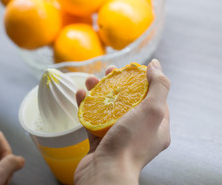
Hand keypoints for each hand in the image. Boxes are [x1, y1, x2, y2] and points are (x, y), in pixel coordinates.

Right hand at [74, 59, 170, 184]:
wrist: (106, 174)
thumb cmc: (131, 144)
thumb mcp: (152, 111)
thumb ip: (158, 86)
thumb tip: (157, 65)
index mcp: (156, 128)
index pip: (152, 99)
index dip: (142, 81)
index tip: (130, 69)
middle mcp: (138, 133)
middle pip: (128, 102)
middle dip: (117, 84)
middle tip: (108, 72)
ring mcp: (118, 138)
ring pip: (108, 109)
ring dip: (99, 92)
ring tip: (90, 80)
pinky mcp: (99, 143)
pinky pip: (92, 121)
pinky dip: (86, 106)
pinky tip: (80, 94)